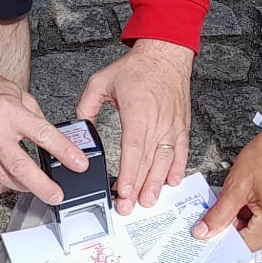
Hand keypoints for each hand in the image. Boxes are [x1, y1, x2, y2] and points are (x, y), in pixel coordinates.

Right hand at [0, 64, 85, 204]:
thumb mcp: (16, 93)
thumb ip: (34, 116)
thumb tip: (51, 138)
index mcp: (9, 112)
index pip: (44, 136)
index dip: (65, 152)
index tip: (78, 164)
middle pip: (22, 167)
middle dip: (43, 186)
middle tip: (56, 195)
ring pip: (4, 177)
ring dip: (24, 186)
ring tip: (37, 188)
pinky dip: (4, 179)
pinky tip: (14, 179)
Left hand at [75, 38, 192, 212]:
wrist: (166, 55)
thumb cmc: (138, 68)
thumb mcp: (101, 81)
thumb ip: (87, 106)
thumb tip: (79, 127)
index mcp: (137, 113)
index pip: (133, 150)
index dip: (129, 174)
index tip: (124, 192)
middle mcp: (157, 122)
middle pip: (148, 162)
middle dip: (139, 188)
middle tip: (130, 207)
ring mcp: (172, 126)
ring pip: (165, 161)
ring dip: (157, 184)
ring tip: (149, 201)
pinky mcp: (181, 126)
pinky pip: (181, 152)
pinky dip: (177, 168)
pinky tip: (171, 182)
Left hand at [193, 129, 261, 250]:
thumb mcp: (237, 185)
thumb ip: (219, 214)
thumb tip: (204, 231)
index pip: (242, 245)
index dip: (221, 241)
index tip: (205, 236)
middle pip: (251, 240)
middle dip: (231, 228)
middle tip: (215, 215)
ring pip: (258, 231)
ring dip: (242, 219)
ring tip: (235, 199)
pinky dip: (253, 214)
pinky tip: (246, 198)